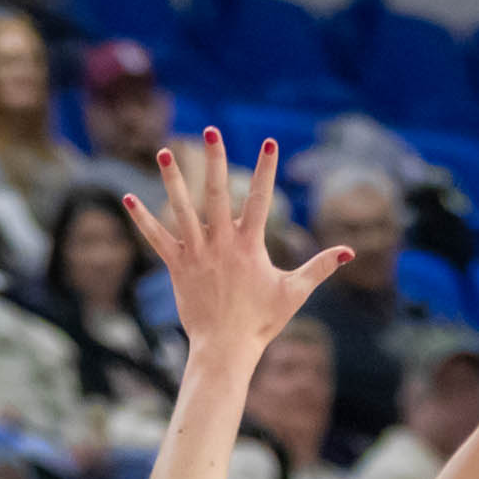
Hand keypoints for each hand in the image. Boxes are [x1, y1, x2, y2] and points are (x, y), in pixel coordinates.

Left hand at [126, 132, 352, 366]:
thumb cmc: (263, 321)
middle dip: (214, 160)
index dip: (266, 170)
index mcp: (250, 246)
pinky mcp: (177, 266)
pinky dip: (143, 219)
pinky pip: (157, 238)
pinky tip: (129, 197)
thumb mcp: (295, 292)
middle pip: (216, 193)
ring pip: (182, 209)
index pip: (260, 199)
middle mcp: (222, 243)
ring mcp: (197, 253)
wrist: (226, 348)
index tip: (269, 142)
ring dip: (172, 179)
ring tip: (165, 151)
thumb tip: (350, 251)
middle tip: (212, 131)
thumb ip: (320, 267)